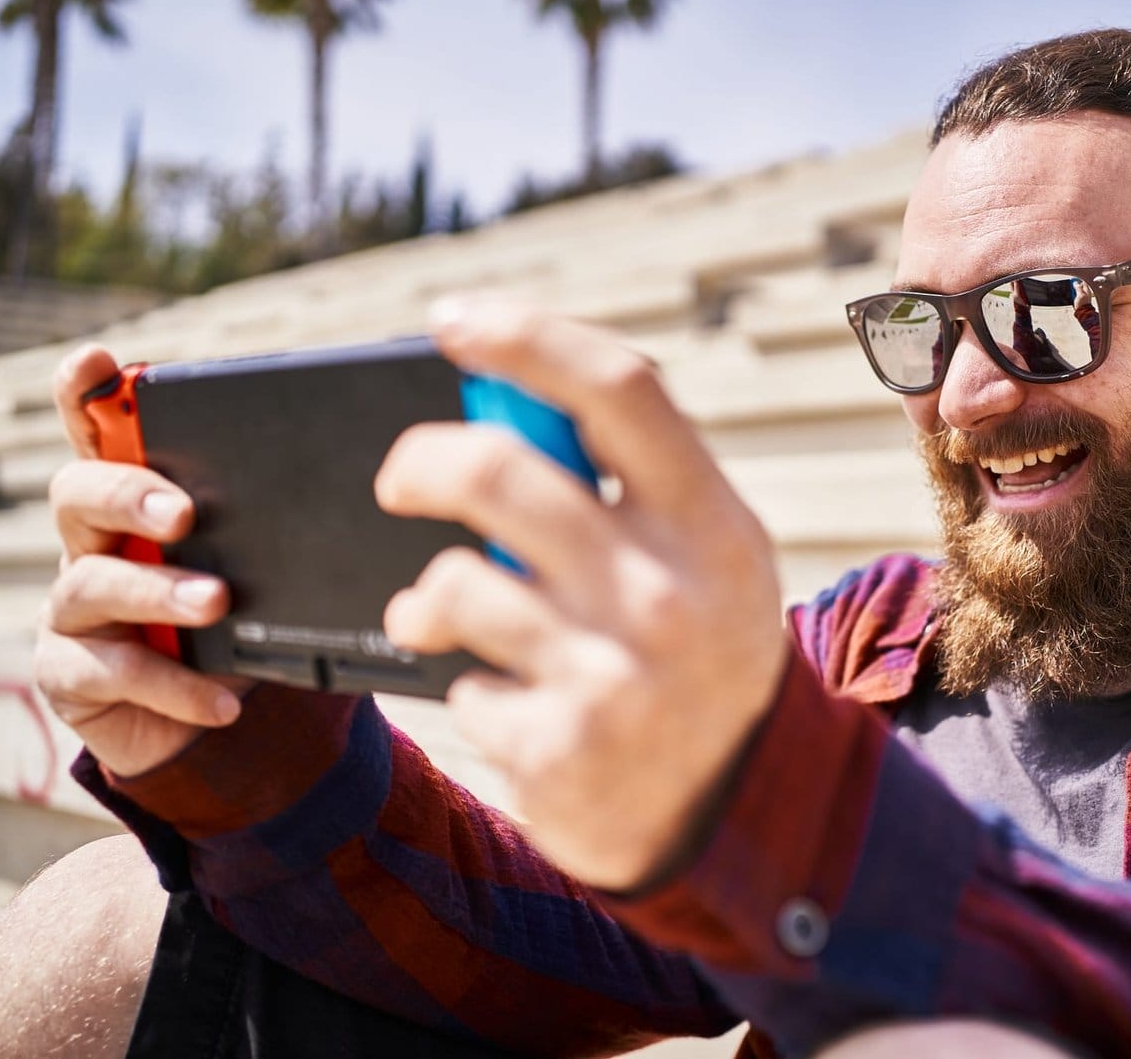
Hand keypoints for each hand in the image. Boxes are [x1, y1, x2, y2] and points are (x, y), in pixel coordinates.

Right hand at [33, 344, 247, 777]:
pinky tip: (223, 700)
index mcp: (137, 503)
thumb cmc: (241, 623)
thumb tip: (370, 483)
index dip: (84, 394)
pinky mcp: (71, 673)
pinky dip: (174, 686)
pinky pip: (112, 673)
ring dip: (158, 592)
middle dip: (128, 494)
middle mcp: (91, 545)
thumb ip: (280, 524)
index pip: (96, 433)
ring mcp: (73, 610)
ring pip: (91, 584)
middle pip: (77, 495)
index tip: (95, 362)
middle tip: (183, 513)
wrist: (217, 719)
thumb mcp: (265, 567)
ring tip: (215, 602)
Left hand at [377, 300, 790, 890]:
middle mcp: (667, 592)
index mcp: (710, 523)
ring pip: (455, 583)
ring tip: (431, 614)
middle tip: (398, 480)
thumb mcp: (709, 555)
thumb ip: (634, 481)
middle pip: (498, 471)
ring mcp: (613, 675)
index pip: (617, 389)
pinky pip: (461, 685)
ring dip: (425, 599)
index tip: (455, 320)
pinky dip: (466, 686)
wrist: (732, 809)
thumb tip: (506, 395)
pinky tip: (507, 701)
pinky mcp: (560, 748)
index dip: (527, 336)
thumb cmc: (701, 649)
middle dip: (419, 462)